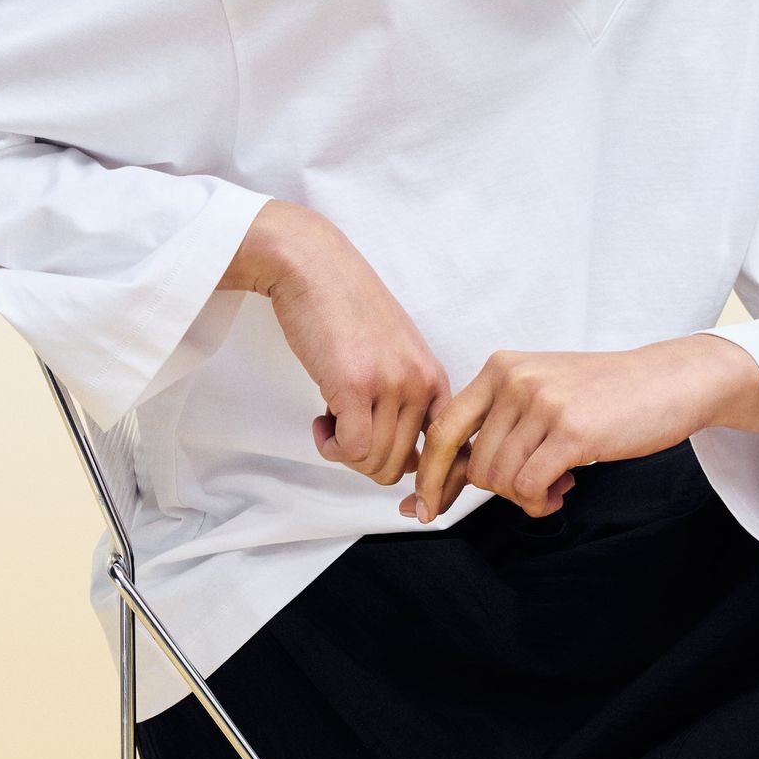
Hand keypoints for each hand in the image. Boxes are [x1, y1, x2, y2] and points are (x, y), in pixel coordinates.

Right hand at [252, 211, 454, 490]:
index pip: (446, 450)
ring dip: (345, 454)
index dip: (428, 481)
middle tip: (344, 432)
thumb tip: (407, 462)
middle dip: (366, 460)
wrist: (313, 267)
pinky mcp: (353, 386)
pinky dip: (331, 448)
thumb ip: (405, 398)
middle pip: (402, 464)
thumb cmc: (345, 309)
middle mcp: (419, 382)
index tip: (406, 492)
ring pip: (376, 462)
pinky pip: (352, 450)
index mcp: (433, 376)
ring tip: (330, 421)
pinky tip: (321, 422)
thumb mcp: (394, 353)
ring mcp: (389, 384)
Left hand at [399, 336, 725, 523]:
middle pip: (475, 463)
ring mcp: (543, 403)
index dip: (430, 474)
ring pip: (502, 479)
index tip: (423, 505)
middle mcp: (515, 379)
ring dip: (526, 496)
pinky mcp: (572, 430)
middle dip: (500, 489)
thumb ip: (497, 424)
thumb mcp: (540, 391)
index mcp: (500, 368)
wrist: (668, 381)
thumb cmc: (604, 393)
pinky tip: (561, 490)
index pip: (442, 428)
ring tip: (555, 484)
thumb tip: (449, 477)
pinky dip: (540, 501)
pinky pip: (531, 486)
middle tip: (534, 485)